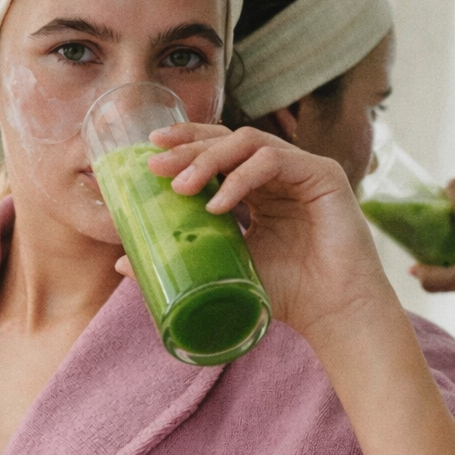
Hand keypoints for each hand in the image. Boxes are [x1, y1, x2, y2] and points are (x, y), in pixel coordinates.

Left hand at [133, 123, 395, 338]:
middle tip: (155, 164)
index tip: (150, 150)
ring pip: (248, 142)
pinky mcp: (322, 175)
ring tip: (182, 188)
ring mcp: (302, 169)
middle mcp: (279, 172)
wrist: (333, 314)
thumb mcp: (222, 271)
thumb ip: (181, 260)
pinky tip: (218, 204)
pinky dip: (241, 178)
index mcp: (257, 188)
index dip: (186, 144)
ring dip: (209, 160)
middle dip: (188, 148)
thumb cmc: (286, 294)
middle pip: (227, 139)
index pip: (218, 151)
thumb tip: (121, 264)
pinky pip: (274, 161)